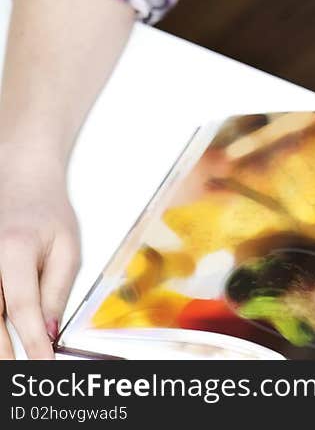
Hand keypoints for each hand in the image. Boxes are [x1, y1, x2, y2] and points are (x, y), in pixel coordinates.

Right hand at [0, 145, 80, 358]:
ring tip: (10, 363)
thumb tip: (48, 333)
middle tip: (20, 375)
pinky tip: (2, 339)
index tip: (44, 364)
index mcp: (15, 249)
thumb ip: (57, 291)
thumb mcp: (67, 247)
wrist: (22, 181)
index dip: (32, 342)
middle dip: (4, 353)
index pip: (22, 307)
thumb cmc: (47, 212)